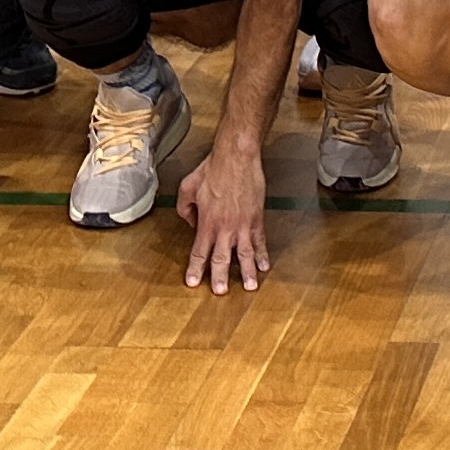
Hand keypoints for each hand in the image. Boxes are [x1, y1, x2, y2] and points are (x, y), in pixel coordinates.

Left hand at [176, 145, 271, 292]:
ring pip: (244, 254)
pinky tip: (264, 265)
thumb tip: (190, 221)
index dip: (195, 269)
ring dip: (246, 272)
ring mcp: (243, 224)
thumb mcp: (187, 187)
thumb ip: (185, 208)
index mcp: (206, 223)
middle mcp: (225, 228)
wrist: (237, 157)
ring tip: (249, 287)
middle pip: (221, 258)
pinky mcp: (257, 218)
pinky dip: (262, 254)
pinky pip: (260, 241)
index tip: (192, 282)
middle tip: (220, 292)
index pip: (199, 252)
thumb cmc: (213, 169)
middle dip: (219, 277)